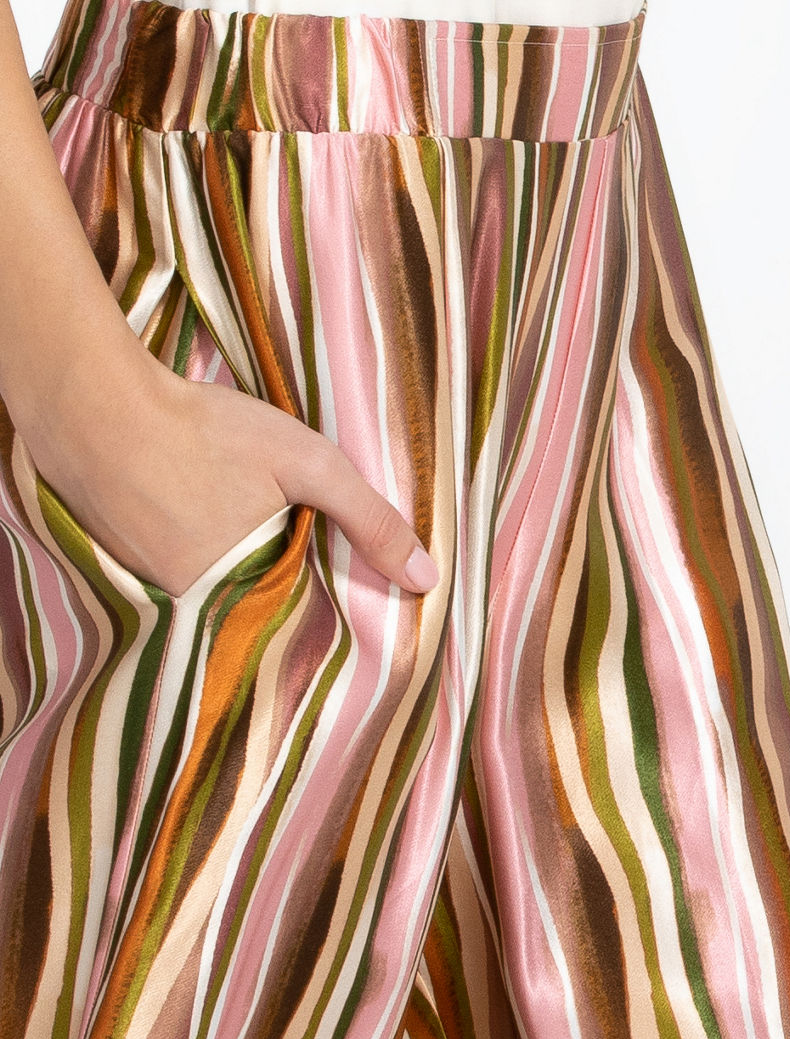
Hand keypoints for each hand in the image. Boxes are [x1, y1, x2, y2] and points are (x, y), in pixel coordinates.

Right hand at [15, 347, 439, 599]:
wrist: (97, 408)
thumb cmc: (206, 432)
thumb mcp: (307, 465)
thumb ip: (369, 520)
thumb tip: (428, 578)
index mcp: (245, 594)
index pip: (298, 614)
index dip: (317, 590)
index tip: (322, 561)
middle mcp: (197, 609)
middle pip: (255, 601)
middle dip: (272, 572)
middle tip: (263, 519)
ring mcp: (155, 592)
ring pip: (215, 586)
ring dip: (228, 559)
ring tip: (226, 510)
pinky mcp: (126, 569)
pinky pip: (175, 571)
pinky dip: (189, 545)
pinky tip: (190, 508)